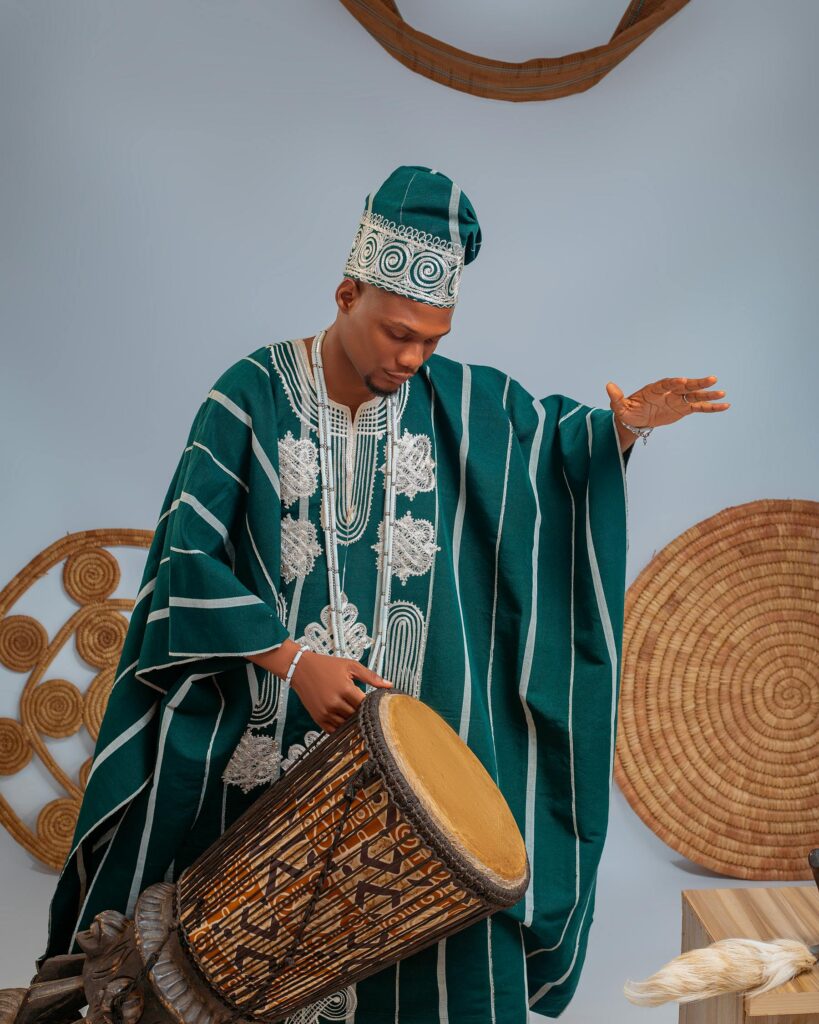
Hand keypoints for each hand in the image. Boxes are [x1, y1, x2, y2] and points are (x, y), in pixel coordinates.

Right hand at [290, 651, 392, 732]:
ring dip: (352, 721)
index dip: (371, 705)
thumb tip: (389, 685)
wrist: (301, 669)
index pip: (365, 705)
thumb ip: (371, 676)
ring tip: (354, 711)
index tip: (374, 702)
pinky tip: (344, 717)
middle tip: (366, 708)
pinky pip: (335, 730)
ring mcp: (325, 712)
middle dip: (362, 713)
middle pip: (357, 716)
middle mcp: (334, 703)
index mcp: (345, 689)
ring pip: (347, 725)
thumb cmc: (327, 665)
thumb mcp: (350, 666)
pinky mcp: (318, 719)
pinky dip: (341, 726)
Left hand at [605, 376, 729, 428]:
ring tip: (722, 393)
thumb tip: (608, 386)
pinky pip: (699, 407)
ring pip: (695, 396)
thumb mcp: (619, 407)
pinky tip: (725, 406)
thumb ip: (616, 397)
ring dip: (708, 394)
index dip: (674, 383)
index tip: (682, 381)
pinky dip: (711, 407)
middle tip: (712, 379)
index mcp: (655, 389)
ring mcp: (678, 400)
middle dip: (697, 383)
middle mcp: (669, 392)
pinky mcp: (683, 409)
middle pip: (685, 386)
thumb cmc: (627, 411)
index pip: (666, 384)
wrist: (636, 419)